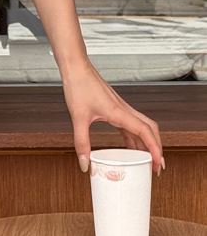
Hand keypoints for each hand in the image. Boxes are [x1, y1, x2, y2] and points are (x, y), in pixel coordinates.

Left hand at [61, 59, 164, 175]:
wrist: (76, 69)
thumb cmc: (79, 87)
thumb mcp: (78, 118)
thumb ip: (81, 143)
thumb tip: (85, 164)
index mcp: (119, 112)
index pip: (145, 132)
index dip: (154, 149)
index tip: (158, 163)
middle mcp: (124, 110)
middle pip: (150, 130)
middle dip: (156, 148)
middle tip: (156, 166)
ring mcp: (121, 109)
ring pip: (142, 127)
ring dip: (146, 144)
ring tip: (145, 161)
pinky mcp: (114, 108)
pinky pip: (130, 125)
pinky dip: (133, 138)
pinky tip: (129, 147)